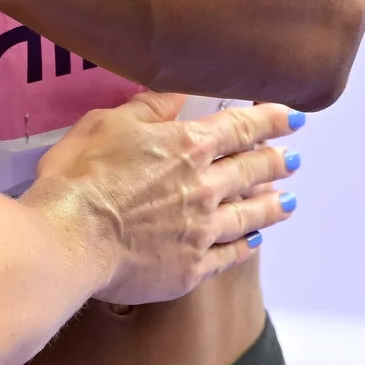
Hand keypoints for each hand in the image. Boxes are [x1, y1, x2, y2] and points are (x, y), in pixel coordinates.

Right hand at [33, 97, 300, 305]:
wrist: (71, 239)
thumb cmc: (81, 178)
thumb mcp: (107, 124)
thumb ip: (148, 109)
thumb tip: (177, 96)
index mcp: (187, 147)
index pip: (242, 127)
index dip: (271, 120)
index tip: (294, 118)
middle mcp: (205, 187)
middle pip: (253, 171)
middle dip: (277, 162)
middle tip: (293, 159)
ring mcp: (202, 231)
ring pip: (250, 215)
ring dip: (272, 206)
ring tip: (288, 201)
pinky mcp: (192, 268)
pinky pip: (229, 256)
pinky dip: (246, 247)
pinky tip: (254, 243)